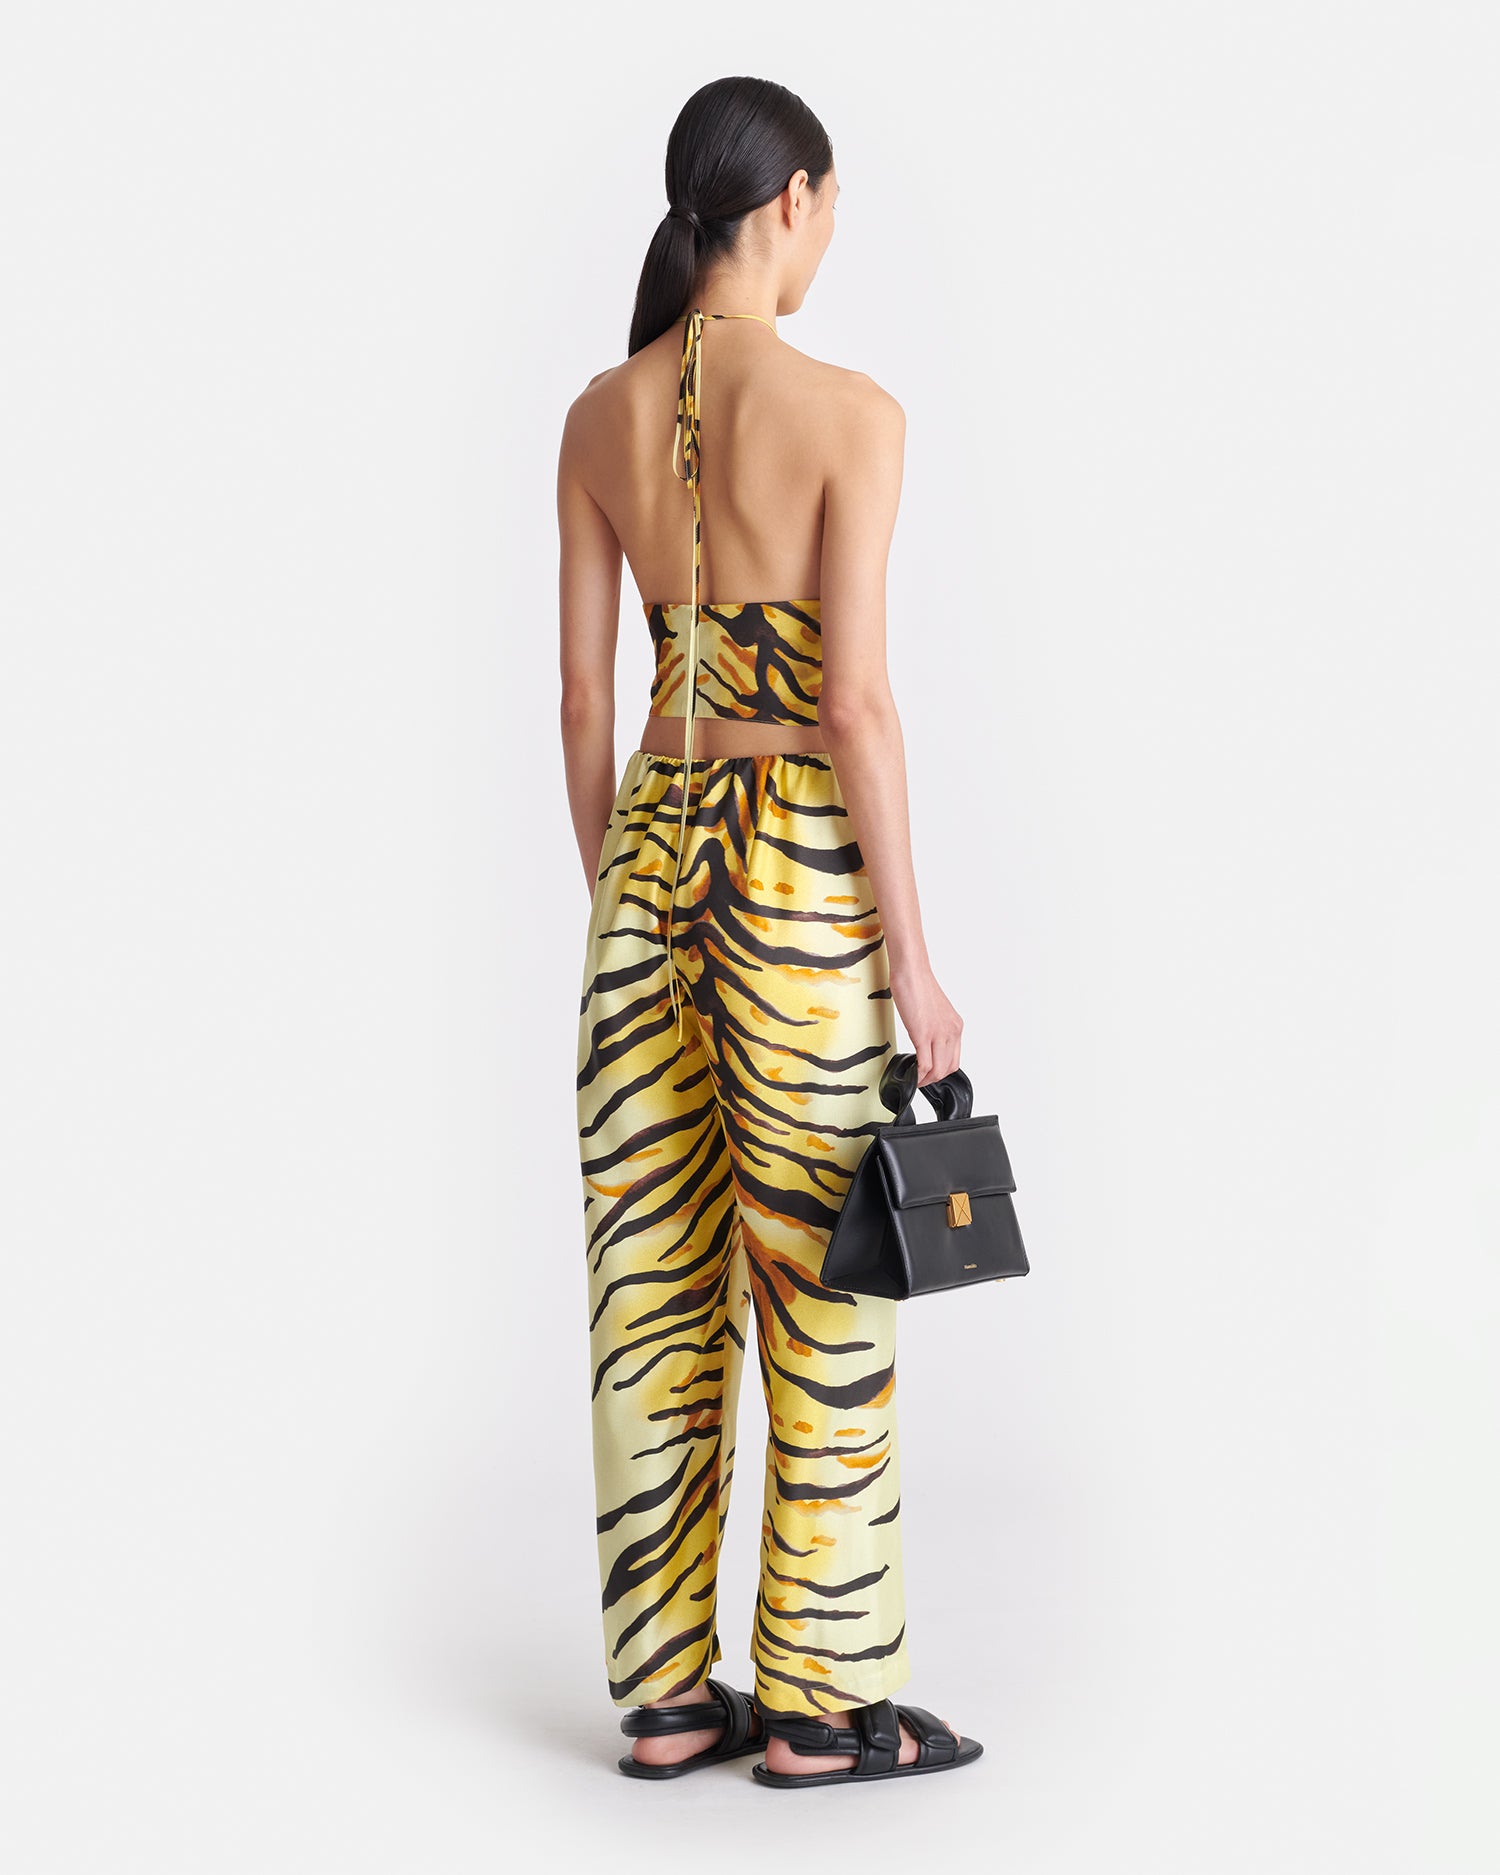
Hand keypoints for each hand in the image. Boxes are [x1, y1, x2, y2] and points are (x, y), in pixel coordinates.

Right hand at [888, 957, 962, 1085]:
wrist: (911, 972)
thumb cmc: (918, 985)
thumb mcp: (934, 1012)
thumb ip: (935, 1028)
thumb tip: (926, 1041)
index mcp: (956, 1026)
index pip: (955, 1059)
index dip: (942, 1071)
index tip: (929, 1074)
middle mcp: (952, 1031)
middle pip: (948, 1068)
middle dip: (934, 1079)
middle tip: (920, 1081)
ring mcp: (939, 1034)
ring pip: (938, 1070)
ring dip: (926, 1080)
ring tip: (915, 1080)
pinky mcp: (923, 1034)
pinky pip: (924, 1064)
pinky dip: (918, 1074)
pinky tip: (911, 1075)